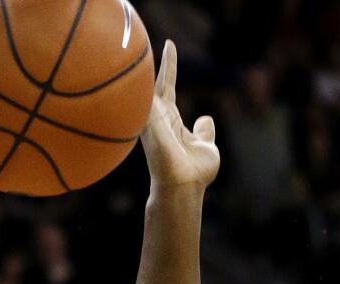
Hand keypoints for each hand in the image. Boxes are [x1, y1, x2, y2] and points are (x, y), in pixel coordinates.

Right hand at [141, 41, 219, 189]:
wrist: (185, 187)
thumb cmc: (194, 172)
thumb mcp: (206, 145)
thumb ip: (204, 132)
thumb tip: (206, 118)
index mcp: (171, 119)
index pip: (168, 86)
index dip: (169, 66)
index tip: (170, 46)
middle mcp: (158, 117)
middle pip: (154, 81)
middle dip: (155, 60)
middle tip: (159, 40)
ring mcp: (151, 120)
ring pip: (144, 87)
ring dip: (142, 67)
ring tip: (137, 45)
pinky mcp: (148, 124)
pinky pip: (141, 97)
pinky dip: (138, 83)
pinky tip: (133, 65)